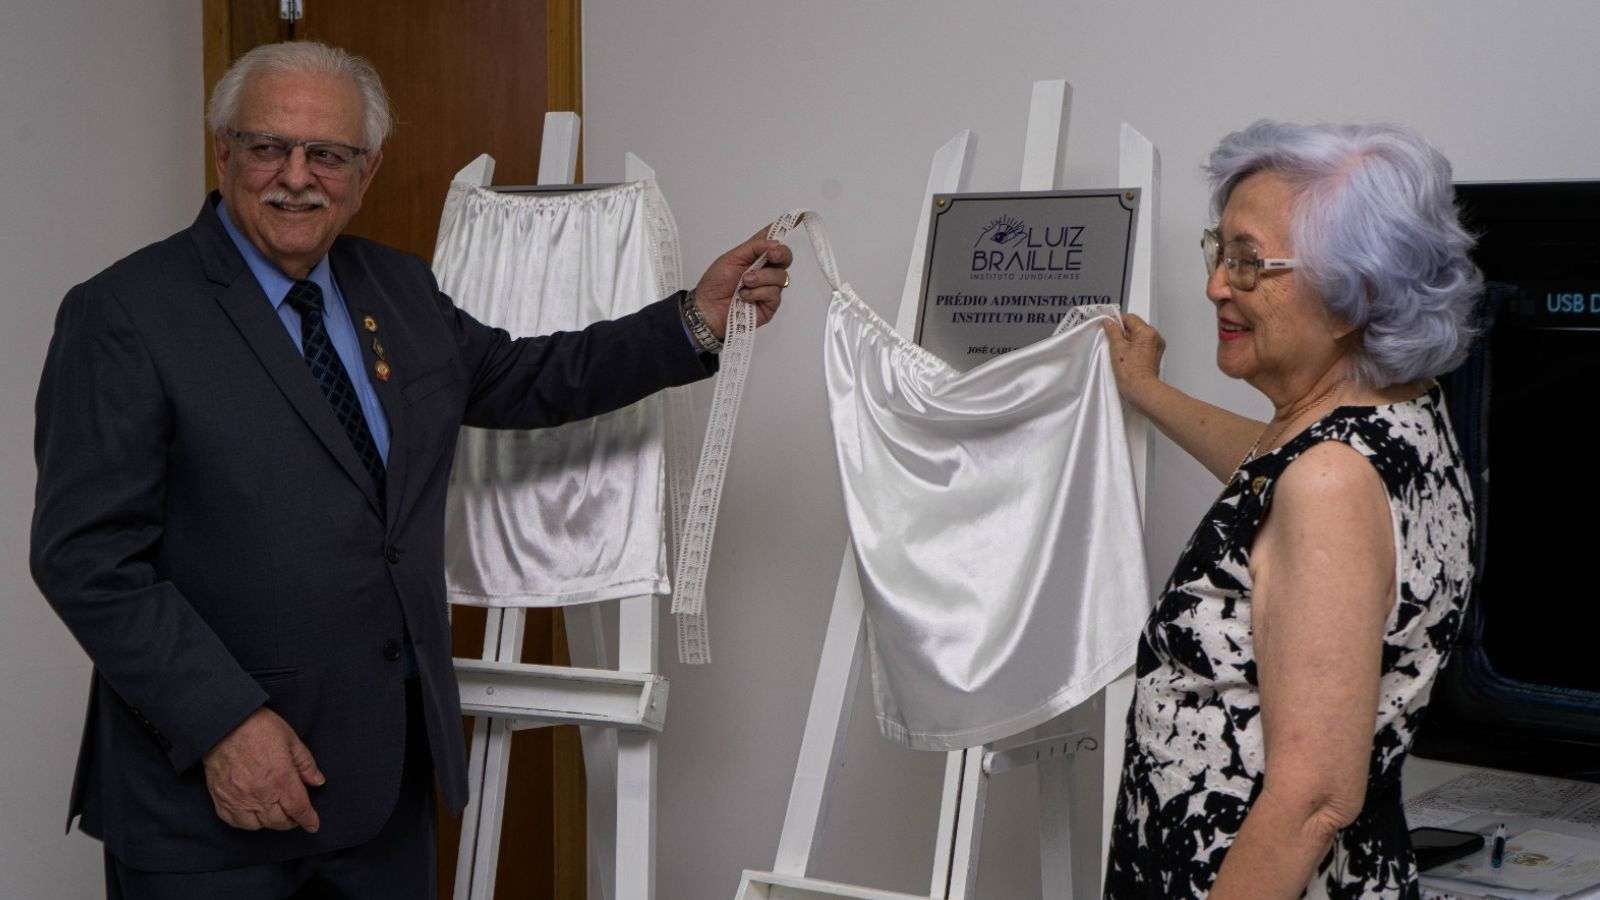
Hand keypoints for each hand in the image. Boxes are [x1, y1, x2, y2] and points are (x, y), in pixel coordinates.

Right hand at [202, 707, 323, 831]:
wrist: (223, 723)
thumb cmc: (259, 727)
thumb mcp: (291, 740)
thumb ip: (306, 764)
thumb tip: (318, 782)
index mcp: (281, 779)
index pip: (299, 809)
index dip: (308, 820)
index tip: (313, 825)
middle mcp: (261, 794)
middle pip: (279, 821)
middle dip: (291, 822)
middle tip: (295, 815)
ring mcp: (238, 798)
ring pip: (258, 825)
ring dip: (270, 822)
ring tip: (275, 812)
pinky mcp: (221, 798)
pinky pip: (234, 821)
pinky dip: (246, 822)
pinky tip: (252, 813)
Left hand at [690, 225, 795, 338]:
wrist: (707, 308)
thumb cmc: (715, 282)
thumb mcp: (732, 257)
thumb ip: (754, 247)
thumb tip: (775, 241)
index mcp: (756, 256)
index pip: (773, 241)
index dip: (784, 230)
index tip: (798, 218)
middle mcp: (766, 271)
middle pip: (785, 258)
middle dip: (780, 254)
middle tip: (770, 254)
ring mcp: (770, 288)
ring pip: (781, 276)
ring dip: (761, 277)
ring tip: (744, 283)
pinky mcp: (770, 305)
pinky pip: (774, 294)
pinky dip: (758, 292)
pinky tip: (745, 296)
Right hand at [1100, 312, 1165, 407]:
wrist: (1141, 390)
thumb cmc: (1131, 373)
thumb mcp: (1117, 348)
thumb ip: (1113, 331)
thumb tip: (1109, 322)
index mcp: (1147, 332)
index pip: (1130, 318)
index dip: (1117, 322)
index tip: (1108, 327)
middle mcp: (1155, 337)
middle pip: (1135, 326)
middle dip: (1123, 332)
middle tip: (1113, 343)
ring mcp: (1156, 347)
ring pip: (1138, 336)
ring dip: (1128, 341)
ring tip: (1120, 353)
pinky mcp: (1154, 356)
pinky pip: (1142, 346)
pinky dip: (1134, 348)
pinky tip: (1126, 357)